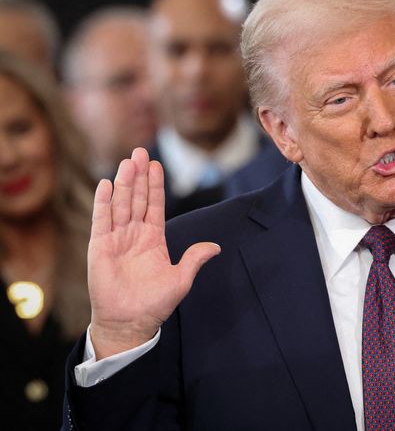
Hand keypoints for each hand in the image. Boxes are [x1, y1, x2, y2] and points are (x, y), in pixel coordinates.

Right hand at [87, 148, 219, 358]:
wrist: (130, 322)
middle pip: (136, 199)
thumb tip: (216, 247)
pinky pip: (102, 221)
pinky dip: (103, 203)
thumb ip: (195, 259)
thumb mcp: (181, 279)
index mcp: (153, 239)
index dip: (155, 185)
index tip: (156, 164)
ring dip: (124, 183)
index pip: (155, 205)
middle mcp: (134, 235)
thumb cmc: (154, 303)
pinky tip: (105, 185)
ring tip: (127, 162)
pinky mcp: (99, 248)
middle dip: (139, 176)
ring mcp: (116, 239)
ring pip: (120, 205)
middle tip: (140, 152)